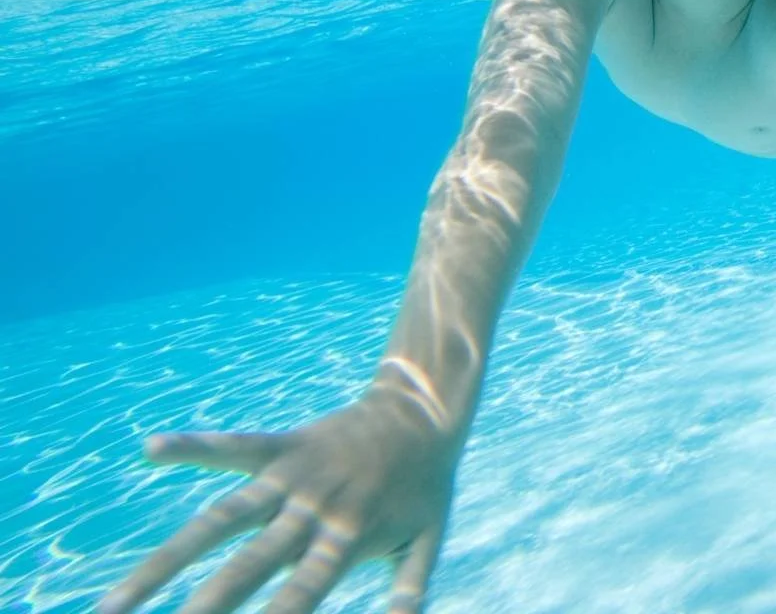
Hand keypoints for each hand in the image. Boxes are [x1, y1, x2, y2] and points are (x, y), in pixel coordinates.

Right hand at [100, 388, 459, 613]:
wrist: (426, 411)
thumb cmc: (425, 487)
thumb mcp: (429, 542)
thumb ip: (409, 592)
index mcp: (348, 538)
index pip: (300, 593)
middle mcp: (313, 508)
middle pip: (246, 566)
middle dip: (204, 607)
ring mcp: (293, 475)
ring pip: (220, 519)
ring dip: (165, 561)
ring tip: (116, 600)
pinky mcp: (283, 445)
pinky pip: (233, 446)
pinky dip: (194, 445)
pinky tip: (150, 448)